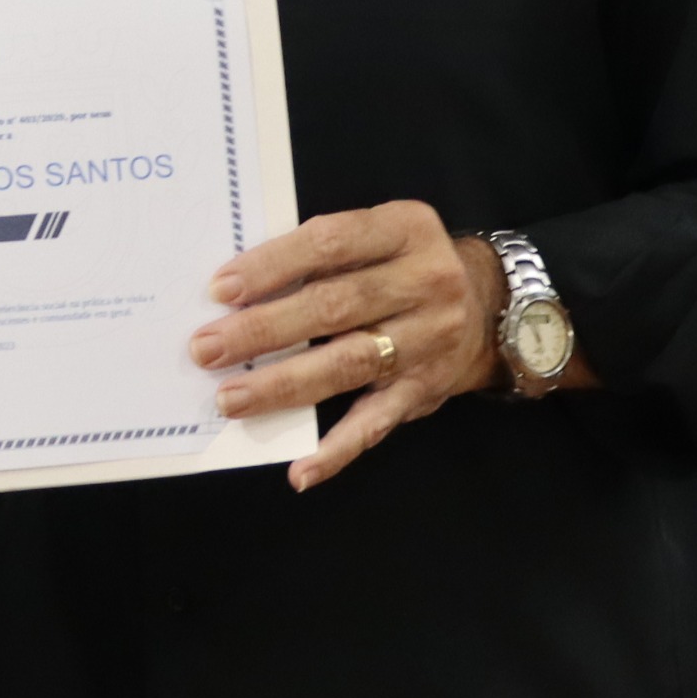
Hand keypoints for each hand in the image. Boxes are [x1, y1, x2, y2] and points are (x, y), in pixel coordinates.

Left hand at [194, 202, 505, 490]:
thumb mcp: (382, 235)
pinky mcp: (426, 391)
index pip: (331, 242)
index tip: (220, 289)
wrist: (490, 306)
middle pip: (334, 306)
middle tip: (206, 348)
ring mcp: (430, 340)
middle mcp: (425, 282)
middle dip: (263, 330)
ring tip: (231, 398)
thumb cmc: (406, 265)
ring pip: (348, 364)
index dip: (274, 265)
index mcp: (405, 229)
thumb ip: (325, 253)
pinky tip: (301, 469)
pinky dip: (338, 449)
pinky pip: (377, 423)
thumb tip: (238, 290)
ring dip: (284, 385)